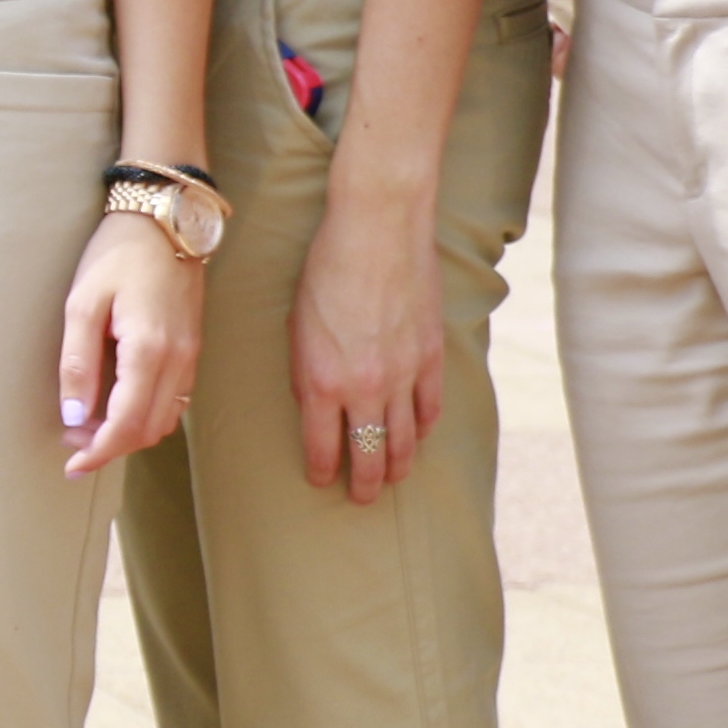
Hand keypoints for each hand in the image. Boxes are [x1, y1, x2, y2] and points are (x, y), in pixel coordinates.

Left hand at [60, 208, 202, 472]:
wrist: (165, 218)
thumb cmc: (118, 253)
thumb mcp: (82, 303)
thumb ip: (77, 363)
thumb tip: (73, 416)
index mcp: (149, 352)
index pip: (126, 425)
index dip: (98, 453)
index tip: (71, 466)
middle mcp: (178, 361)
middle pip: (148, 431)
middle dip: (109, 446)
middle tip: (72, 442)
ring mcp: (190, 356)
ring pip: (164, 420)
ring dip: (129, 433)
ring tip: (90, 424)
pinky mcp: (192, 348)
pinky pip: (174, 400)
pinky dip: (146, 414)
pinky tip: (117, 402)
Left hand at [291, 173, 444, 503]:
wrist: (376, 229)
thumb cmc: (324, 270)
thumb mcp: (296, 326)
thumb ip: (307, 373)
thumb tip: (316, 408)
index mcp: (322, 382)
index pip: (323, 449)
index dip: (323, 471)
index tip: (322, 480)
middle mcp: (365, 388)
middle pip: (370, 456)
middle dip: (365, 484)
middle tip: (362, 497)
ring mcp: (403, 376)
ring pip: (406, 441)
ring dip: (398, 466)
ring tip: (392, 478)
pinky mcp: (432, 357)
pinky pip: (431, 408)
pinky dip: (424, 427)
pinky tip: (418, 435)